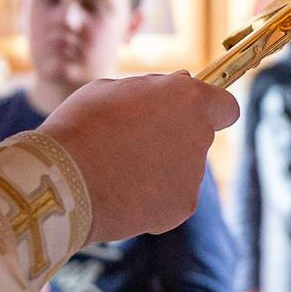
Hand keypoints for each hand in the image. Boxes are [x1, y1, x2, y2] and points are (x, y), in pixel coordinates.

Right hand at [38, 72, 238, 241]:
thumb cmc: (82, 126)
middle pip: (198, 139)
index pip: (226, 106)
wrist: (64, 180)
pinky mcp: (182, 208)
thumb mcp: (113, 90)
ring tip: (119, 171)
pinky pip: (171, 200)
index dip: (210, 110)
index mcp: (187, 99)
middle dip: (174, 139)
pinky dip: (153, 199)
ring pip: (182, 171)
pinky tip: (122, 194)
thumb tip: (179, 83)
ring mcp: (194, 176)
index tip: (191, 114)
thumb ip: (153, 89)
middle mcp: (200, 136)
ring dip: (161, 170)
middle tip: (134, 144)